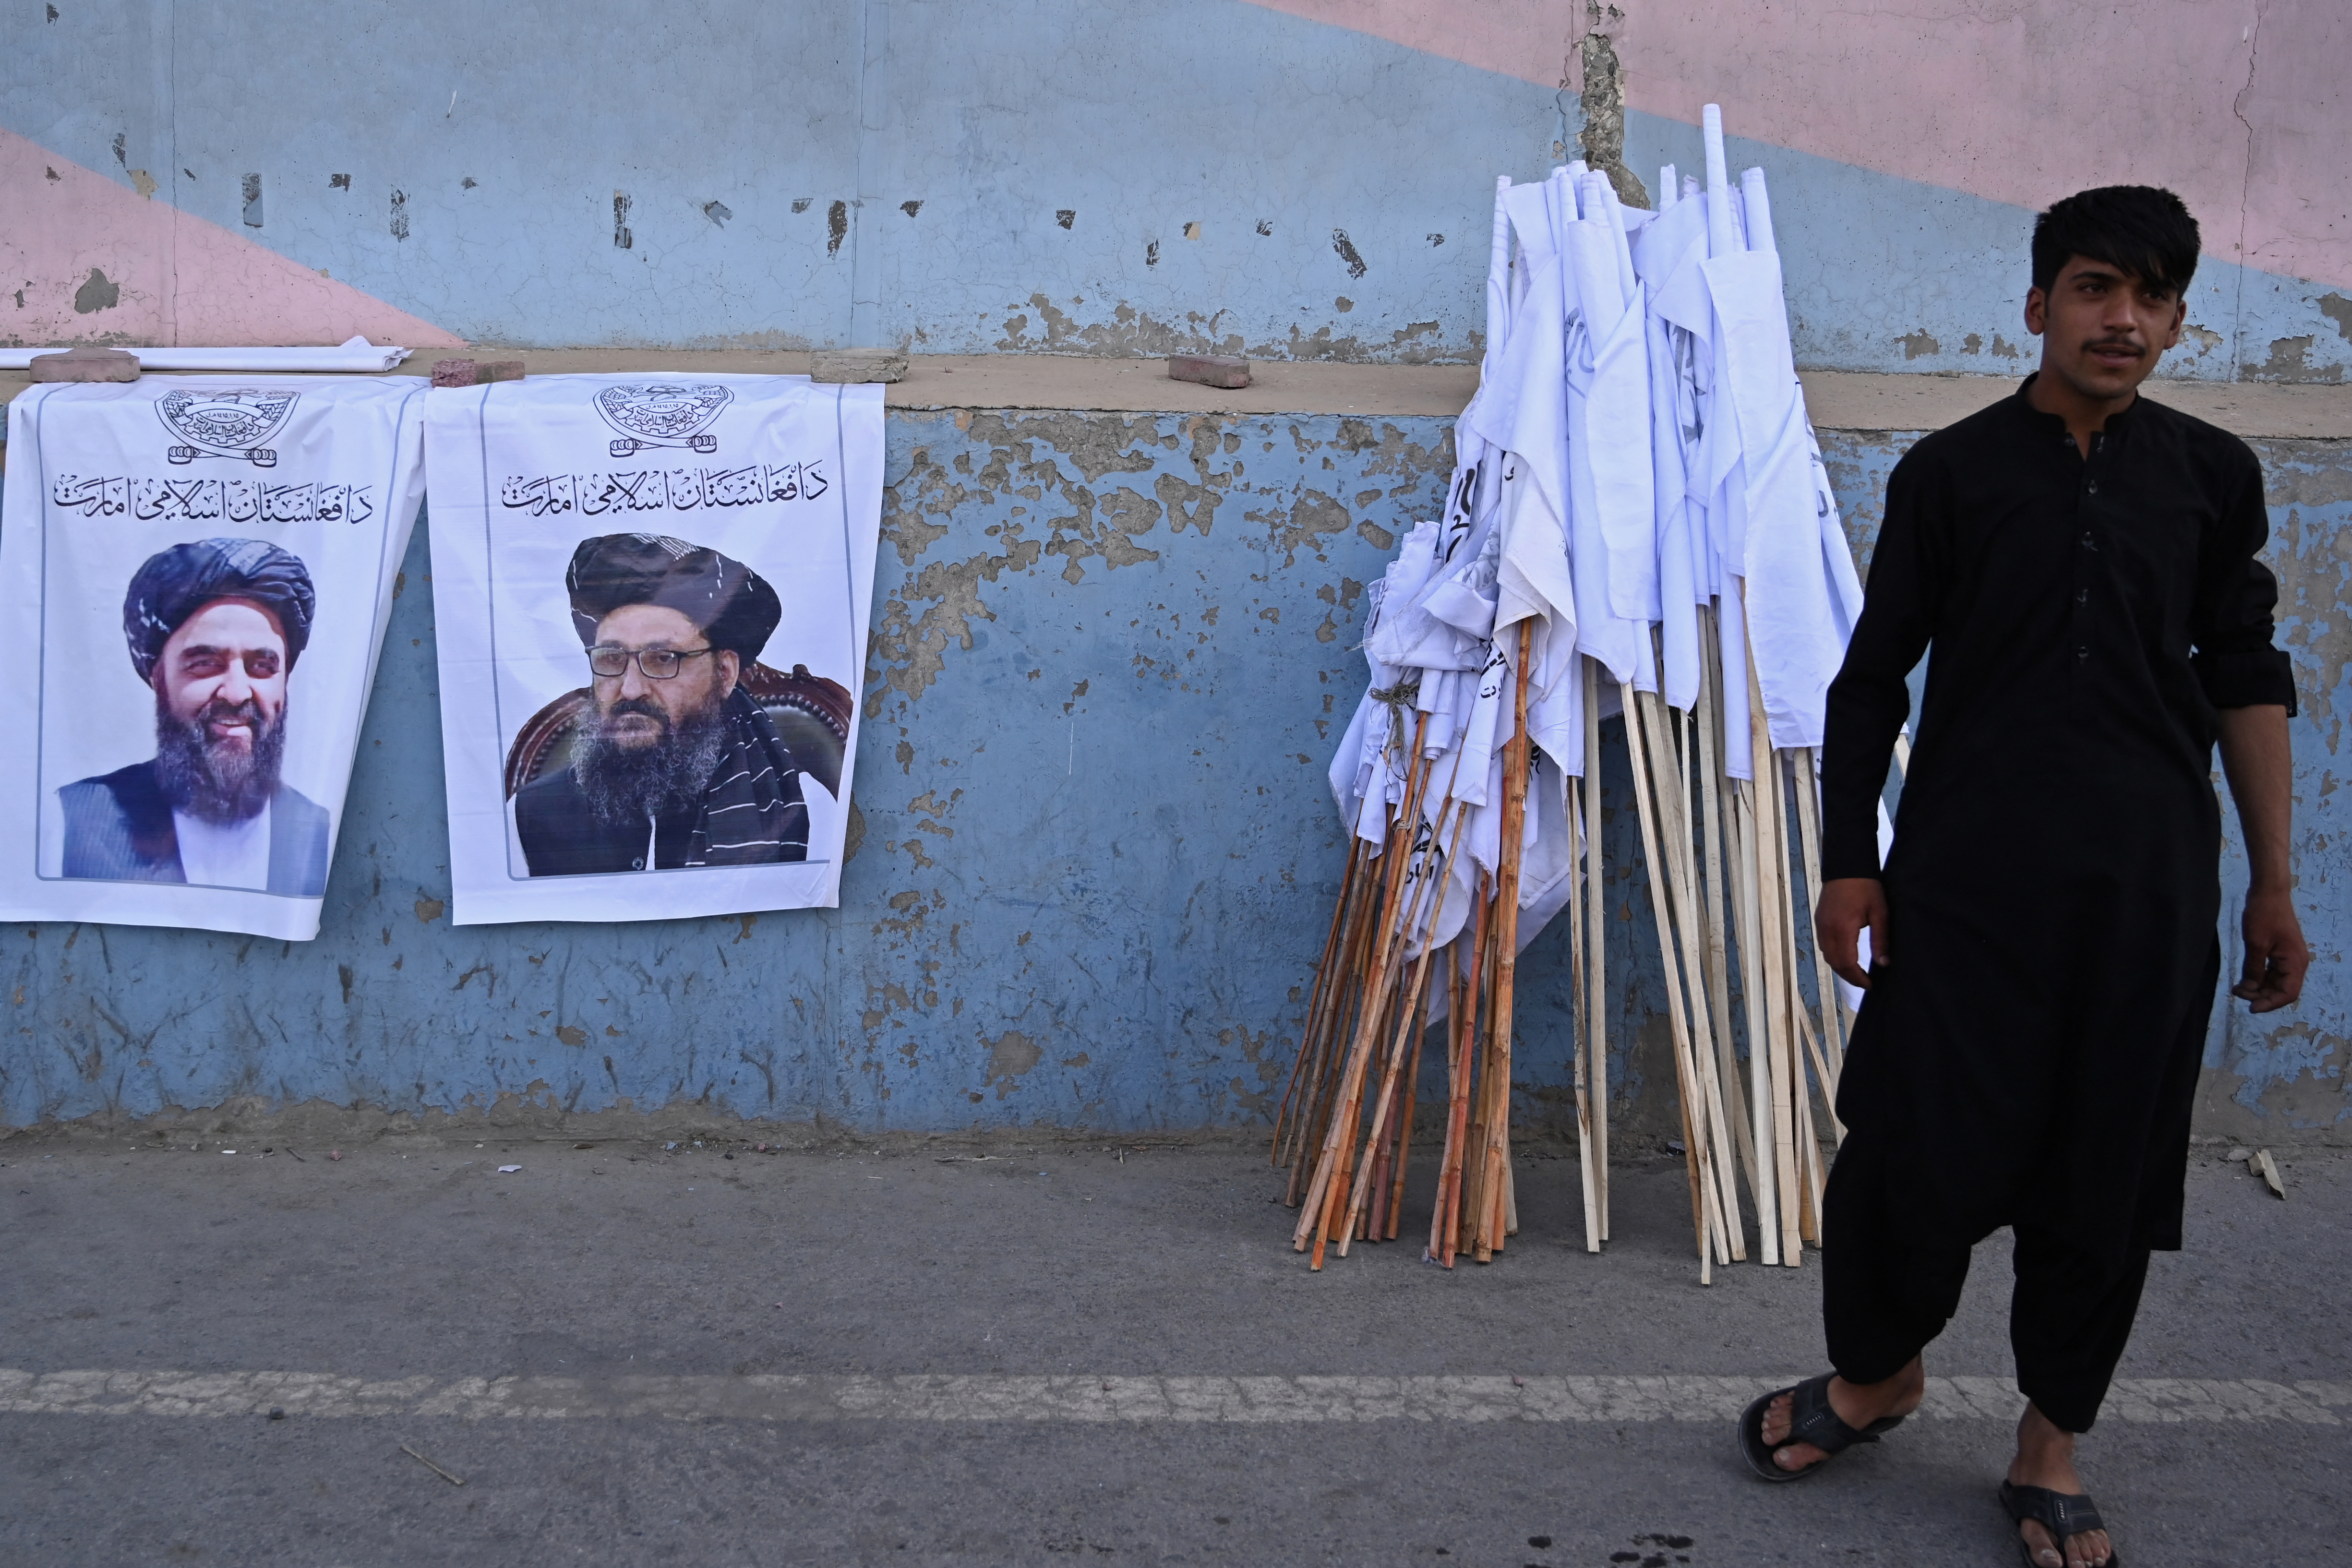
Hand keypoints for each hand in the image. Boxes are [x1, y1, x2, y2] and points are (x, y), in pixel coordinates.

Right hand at [1816, 877, 1888, 991]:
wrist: (1847, 866)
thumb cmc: (1866, 887)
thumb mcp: (1880, 913)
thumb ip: (1881, 940)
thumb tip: (1884, 963)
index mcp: (1843, 929)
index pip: (1847, 963)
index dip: (1857, 978)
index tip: (1870, 985)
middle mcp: (1827, 929)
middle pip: (1834, 963)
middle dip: (1849, 976)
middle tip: (1864, 982)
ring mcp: (1821, 925)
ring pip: (1827, 955)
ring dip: (1840, 967)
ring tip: (1856, 972)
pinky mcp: (1819, 920)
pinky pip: (1824, 945)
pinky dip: (1834, 955)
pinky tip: (1845, 956)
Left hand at [2232, 888, 2308, 1012]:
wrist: (2269, 892)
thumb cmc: (2264, 915)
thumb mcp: (2255, 944)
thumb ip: (2253, 969)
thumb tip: (2249, 990)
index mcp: (2295, 963)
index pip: (2287, 994)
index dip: (2269, 1003)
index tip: (2250, 1008)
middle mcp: (2296, 963)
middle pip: (2281, 990)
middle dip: (2260, 995)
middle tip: (2237, 992)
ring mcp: (2289, 958)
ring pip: (2275, 982)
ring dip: (2258, 988)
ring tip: (2237, 988)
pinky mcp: (2280, 952)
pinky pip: (2272, 972)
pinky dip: (2258, 977)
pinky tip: (2243, 979)